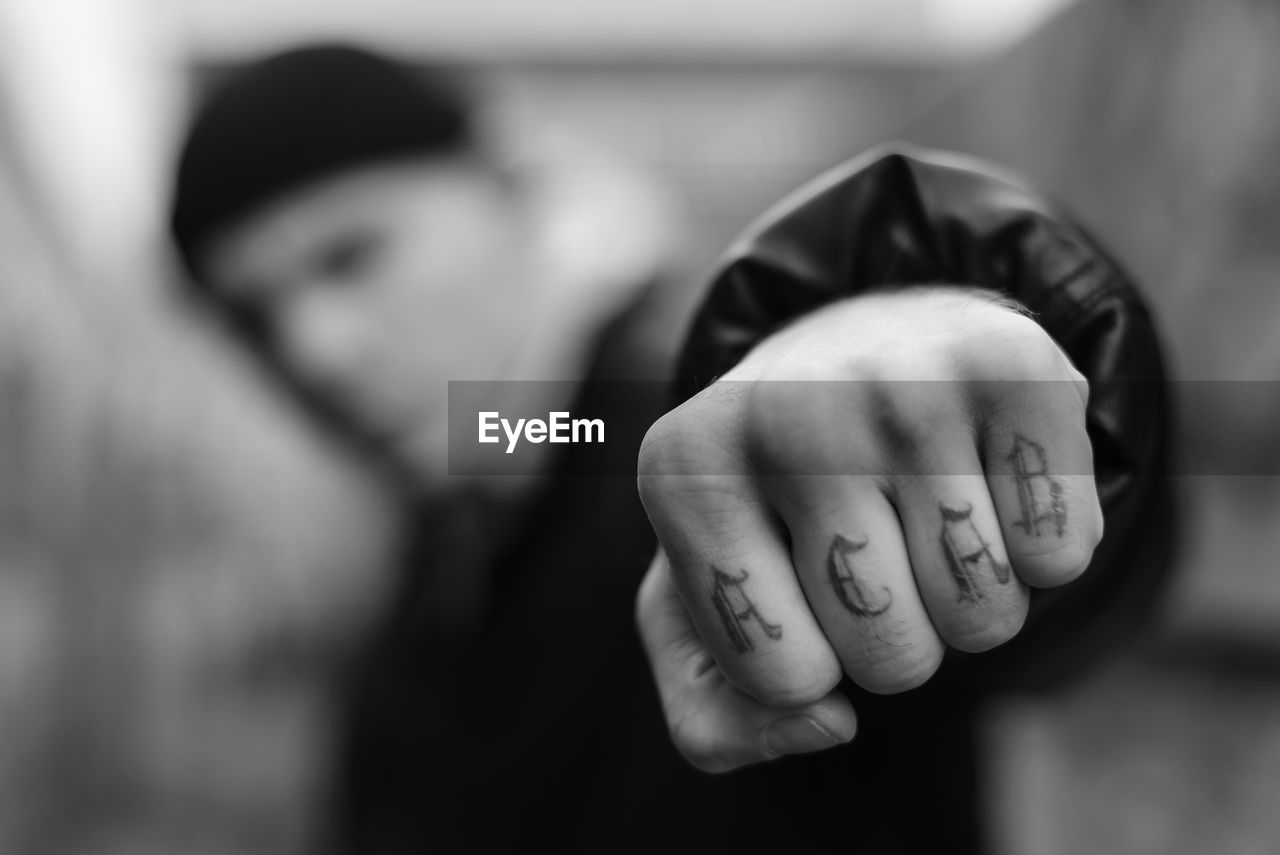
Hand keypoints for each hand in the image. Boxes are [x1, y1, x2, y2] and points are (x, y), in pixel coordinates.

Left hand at [635, 288, 1101, 771]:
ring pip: (983, 615)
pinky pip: (1061, 557)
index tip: (793, 585)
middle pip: (892, 657)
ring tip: (926, 515)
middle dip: (897, 640)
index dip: (806, 666)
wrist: (865, 354)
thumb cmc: (773, 506)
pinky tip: (989, 482)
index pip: (779, 676)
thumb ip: (714, 723)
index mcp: (683, 471)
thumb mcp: (699, 616)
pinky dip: (1041, 551)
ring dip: (970, 601)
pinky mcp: (1011, 368)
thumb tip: (828, 724)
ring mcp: (900, 380)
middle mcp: (784, 412)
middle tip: (874, 548)